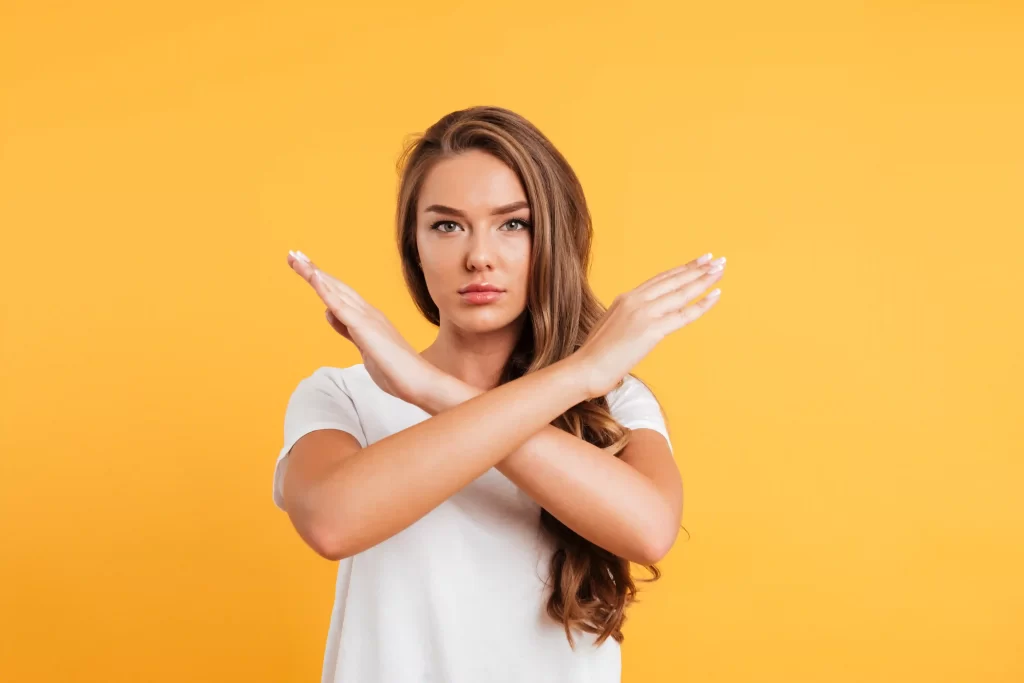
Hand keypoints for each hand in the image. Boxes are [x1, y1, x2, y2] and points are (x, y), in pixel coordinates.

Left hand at [287, 250, 439, 404]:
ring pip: (335, 290)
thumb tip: (330, 313)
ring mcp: (367, 318)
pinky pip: (341, 306)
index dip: (321, 280)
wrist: (418, 381)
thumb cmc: (395, 369)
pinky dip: (326, 290)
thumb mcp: (364, 347)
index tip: (305, 267)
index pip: (340, 294)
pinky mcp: (364, 327)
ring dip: (314, 273)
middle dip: (313, 270)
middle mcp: (368, 312)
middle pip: (335, 286)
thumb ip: (347, 330)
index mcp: (368, 317)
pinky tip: (313, 277)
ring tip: (297, 258)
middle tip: (294, 255)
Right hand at [572, 252, 725, 398]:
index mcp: (625, 299)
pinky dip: (702, 304)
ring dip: (703, 280)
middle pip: (673, 280)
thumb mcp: (610, 327)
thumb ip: (627, 319)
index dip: (680, 270)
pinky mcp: (651, 330)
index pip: (659, 280)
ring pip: (681, 293)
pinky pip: (683, 315)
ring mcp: (643, 314)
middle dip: (696, 269)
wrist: (585, 368)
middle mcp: (635, 301)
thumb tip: (638, 323)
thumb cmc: (596, 355)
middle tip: (716, 260)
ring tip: (720, 270)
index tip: (696, 262)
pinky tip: (716, 295)